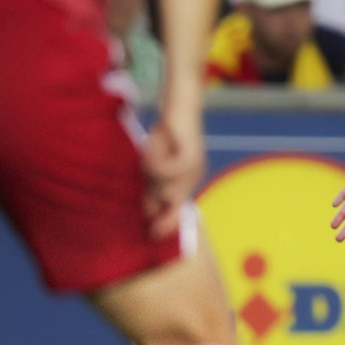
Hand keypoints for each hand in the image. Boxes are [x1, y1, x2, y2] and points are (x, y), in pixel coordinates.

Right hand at [142, 113, 203, 238]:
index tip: (153, 236)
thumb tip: (150, 213)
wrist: (177, 108)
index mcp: (186, 181)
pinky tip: (150, 148)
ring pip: (169, 189)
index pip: (177, 208)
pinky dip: (155, 162)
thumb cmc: (165, 135)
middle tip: (150, 225)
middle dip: (161, 212)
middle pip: (173, 203)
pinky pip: (167, 171)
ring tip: (149, 152)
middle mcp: (194, 177)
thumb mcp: (153, 167)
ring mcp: (195, 169)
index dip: (167, 223)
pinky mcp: (191, 157)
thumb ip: (153, 187)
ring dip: (151, 174)